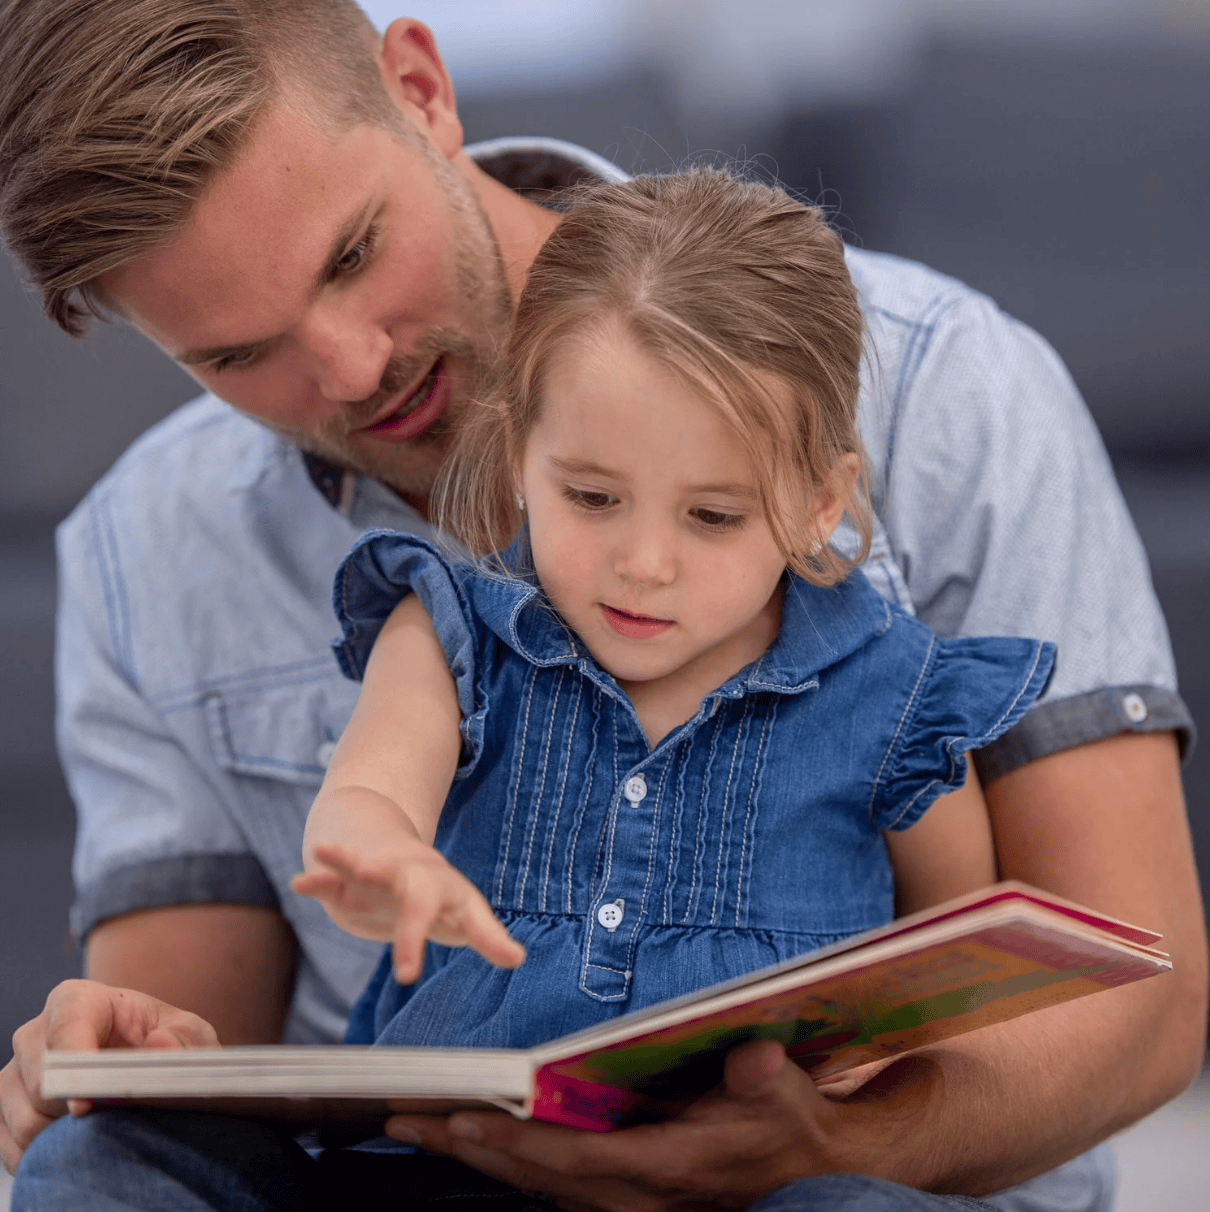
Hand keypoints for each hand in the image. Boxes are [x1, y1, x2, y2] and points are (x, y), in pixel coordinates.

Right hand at [0, 978, 218, 1173]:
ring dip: (64, 1138)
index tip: (86, 1105)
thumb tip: (159, 1047)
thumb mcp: (188, 1033)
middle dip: (75, 1110)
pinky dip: (44, 1157)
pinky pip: (11, 1148)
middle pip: (39, 1084)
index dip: (73, 1070)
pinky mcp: (4, 1113)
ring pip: (24, 1122)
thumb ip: (182, 1040)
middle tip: (113, 1121)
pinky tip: (78, 1147)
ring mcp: (13, 1075)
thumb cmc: (163, 1039)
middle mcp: (34, 1034)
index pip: (65, 1033)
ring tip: (104, 1129)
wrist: (143, 1058)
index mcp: (76, 1001)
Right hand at [292, 840, 524, 981]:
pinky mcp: (345, 883)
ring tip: (326, 852)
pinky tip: (301, 882)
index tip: (508, 959)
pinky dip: (317, 880)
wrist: (393, 855)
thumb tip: (518, 957)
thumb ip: (487, 935)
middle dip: (412, 932)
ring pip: (365, 867)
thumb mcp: (464, 913)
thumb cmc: (435, 895)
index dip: (484, 938)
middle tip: (406, 973)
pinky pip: (330, 880)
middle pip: (416, 899)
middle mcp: (413, 878)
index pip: (468, 916)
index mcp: (445, 890)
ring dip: (350, 861)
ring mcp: (376, 876)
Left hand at [383, 1040, 887, 1211]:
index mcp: (668, 1167)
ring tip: (423, 1124)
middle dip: (467, 1149)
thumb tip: (752, 1056)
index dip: (518, 1146)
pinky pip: (551, 1188)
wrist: (810, 1174)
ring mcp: (627, 1205)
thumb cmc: (788, 1128)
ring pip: (536, 1187)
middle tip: (403, 1118)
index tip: (465, 1121)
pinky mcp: (624, 1201)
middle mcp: (636, 1196)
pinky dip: (509, 1165)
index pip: (576, 1162)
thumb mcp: (786, 1097)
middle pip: (535, 1178)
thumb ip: (765, 1078)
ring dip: (478, 1158)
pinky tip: (478, 1143)